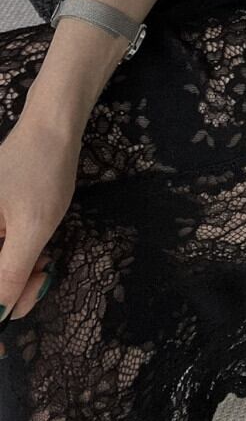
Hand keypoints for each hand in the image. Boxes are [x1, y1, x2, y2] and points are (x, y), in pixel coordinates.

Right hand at [0, 116, 79, 356]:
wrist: (51, 127)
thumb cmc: (41, 172)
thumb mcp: (31, 229)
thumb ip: (10, 274)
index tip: (23, 303)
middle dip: (9, 289)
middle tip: (42, 280)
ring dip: (16, 275)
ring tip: (45, 265)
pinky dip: (16, 258)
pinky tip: (38, 254)